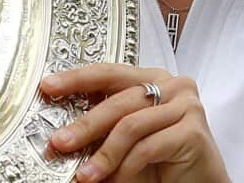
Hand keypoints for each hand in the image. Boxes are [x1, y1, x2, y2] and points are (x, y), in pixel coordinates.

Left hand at [41, 63, 229, 182]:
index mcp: (152, 79)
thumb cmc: (163, 162)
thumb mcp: (127, 139)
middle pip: (117, 100)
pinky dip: (127, 167)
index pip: (108, 72)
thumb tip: (62, 131)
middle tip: (60, 143)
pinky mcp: (194, 131)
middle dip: (85, 125)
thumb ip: (105, 126)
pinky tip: (117, 180)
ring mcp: (186, 106)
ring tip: (86, 176)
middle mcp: (172, 86)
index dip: (76, 78)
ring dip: (104, 155)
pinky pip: (148, 147)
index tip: (48, 87)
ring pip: (130, 125)